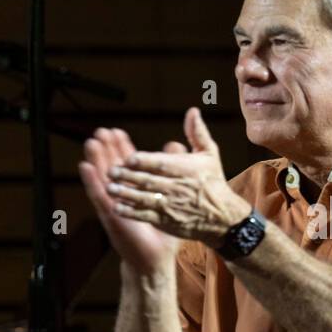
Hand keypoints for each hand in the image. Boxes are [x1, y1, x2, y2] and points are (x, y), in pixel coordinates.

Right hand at [79, 126, 186, 275]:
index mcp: (137, 192)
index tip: (118, 131)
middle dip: (107, 149)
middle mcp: (123, 196)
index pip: (128, 166)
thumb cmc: (164, 233)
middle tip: (102, 131)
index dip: (122, 149)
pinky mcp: (110, 216)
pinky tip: (85, 167)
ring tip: (92, 142)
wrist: (156, 259)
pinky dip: (91, 182)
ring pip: (103, 178)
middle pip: (112, 168)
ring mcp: (114, 206)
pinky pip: (99, 196)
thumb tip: (176, 146)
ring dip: (96, 160)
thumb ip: (174, 172)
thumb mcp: (172, 200)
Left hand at [101, 108, 249, 249]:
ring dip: (126, 194)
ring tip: (109, 188)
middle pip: (149, 181)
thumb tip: (193, 110)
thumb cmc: (213, 181)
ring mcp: (170, 206)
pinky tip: (117, 207)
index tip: (129, 157)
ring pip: (144, 199)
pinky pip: (146, 216)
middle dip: (128, 176)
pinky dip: (131, 212)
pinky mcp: (166, 220)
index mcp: (186, 170)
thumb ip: (197, 133)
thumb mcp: (209, 155)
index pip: (161, 164)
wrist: (222, 217)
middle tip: (111, 171)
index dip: (144, 161)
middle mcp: (177, 188)